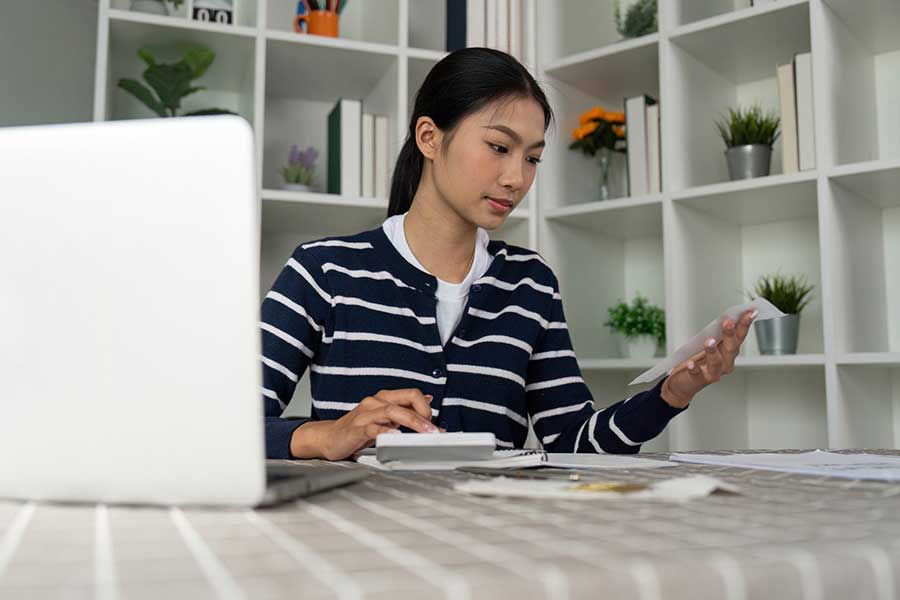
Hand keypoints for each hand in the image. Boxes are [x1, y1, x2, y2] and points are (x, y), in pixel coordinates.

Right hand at [292, 388, 442, 460]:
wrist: (329, 438)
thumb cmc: (357, 428)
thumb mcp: (384, 417)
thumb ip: (404, 409)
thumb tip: (428, 400)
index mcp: (384, 398)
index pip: (412, 394)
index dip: (426, 408)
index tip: (433, 424)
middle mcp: (375, 402)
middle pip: (405, 400)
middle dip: (424, 416)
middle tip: (435, 431)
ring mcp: (365, 414)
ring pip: (392, 411)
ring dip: (412, 422)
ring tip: (424, 433)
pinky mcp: (356, 428)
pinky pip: (373, 427)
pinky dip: (386, 430)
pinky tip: (395, 435)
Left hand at [661, 309, 756, 408]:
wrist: (683, 384)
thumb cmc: (697, 361)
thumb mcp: (708, 345)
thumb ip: (717, 334)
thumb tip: (725, 317)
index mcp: (729, 353)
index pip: (739, 337)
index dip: (745, 325)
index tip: (750, 312)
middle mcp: (724, 364)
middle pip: (730, 349)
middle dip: (730, 335)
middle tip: (728, 322)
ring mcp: (712, 373)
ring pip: (716, 362)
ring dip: (713, 351)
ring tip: (709, 341)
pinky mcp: (697, 379)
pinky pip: (696, 374)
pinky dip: (694, 368)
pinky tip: (690, 363)